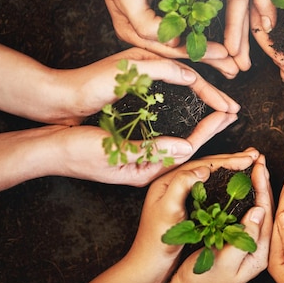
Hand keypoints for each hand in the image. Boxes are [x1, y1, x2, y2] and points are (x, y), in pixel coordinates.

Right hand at [51, 107, 238, 185]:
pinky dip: (181, 126)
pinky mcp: (133, 151)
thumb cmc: (77, 152)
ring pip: (180, 143)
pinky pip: (166, 139)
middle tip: (234, 112)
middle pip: (189, 148)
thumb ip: (151, 151)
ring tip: (219, 114)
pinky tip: (189, 118)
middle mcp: (148, 167)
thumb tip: (186, 148)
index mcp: (146, 170)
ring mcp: (141, 160)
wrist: (48, 151)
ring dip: (200, 127)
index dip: (209, 130)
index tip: (229, 113)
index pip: (187, 149)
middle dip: (212, 130)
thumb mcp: (114, 151)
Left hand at [57, 47, 239, 125]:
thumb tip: (194, 77)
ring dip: (204, 102)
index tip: (231, 108)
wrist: (59, 97)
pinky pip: (170, 99)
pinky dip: (185, 106)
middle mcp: (151, 68)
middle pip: (192, 83)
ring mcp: (145, 81)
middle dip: (215, 97)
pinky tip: (192, 116)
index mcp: (152, 59)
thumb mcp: (127, 71)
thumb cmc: (88, 84)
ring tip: (220, 114)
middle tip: (234, 112)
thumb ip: (162, 70)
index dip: (213, 93)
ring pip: (183, 91)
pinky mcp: (137, 93)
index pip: (192, 77)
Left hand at [139, 0, 252, 74]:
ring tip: (232, 62)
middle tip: (241, 69)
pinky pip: (219, 5)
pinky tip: (217, 37)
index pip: (242, 3)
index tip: (236, 55)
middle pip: (241, 12)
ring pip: (231, 12)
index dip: (239, 30)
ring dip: (233, 37)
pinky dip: (219, 24)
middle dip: (241, 42)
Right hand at [155, 152, 272, 282]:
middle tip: (259, 157)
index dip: (265, 186)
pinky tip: (242, 181)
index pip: (269, 214)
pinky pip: (246, 213)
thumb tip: (260, 210)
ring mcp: (249, 244)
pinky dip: (246, 194)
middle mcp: (259, 247)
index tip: (260, 165)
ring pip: (257, 208)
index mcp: (261, 254)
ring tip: (255, 163)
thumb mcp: (222, 261)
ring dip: (257, 185)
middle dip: (265, 181)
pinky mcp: (238, 242)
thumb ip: (243, 237)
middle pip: (267, 207)